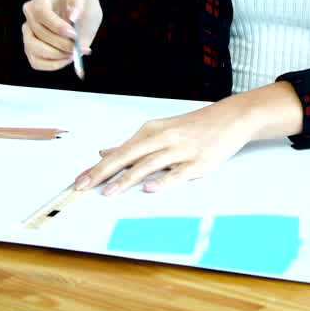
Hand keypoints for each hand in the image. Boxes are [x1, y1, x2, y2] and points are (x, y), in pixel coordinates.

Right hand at [21, 0, 102, 75]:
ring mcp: (28, 31)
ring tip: (73, 54)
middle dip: (60, 43)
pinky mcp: (31, 48)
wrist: (83, 21)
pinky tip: (67, 59)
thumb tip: (72, 15)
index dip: (56, 25)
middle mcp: (30, 12)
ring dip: (55, 55)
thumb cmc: (84, 6)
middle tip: (77, 48)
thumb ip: (80, 0)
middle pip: (38, 31)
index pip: (41, 11)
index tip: (73, 34)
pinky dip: (53, 64)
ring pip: (32, 48)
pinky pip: (36, 62)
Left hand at [74, 83, 303, 194]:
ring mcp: (181, 150)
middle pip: (128, 156)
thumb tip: (104, 152)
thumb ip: (133, 145)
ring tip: (109, 192)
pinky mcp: (199, 162)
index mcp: (151, 131)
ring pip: (150, 165)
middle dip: (104, 172)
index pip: (119, 152)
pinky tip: (149, 188)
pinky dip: (163, 181)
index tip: (79, 181)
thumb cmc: (193, 127)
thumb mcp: (160, 131)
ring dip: (127, 179)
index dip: (98, 167)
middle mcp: (163, 138)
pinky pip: (178, 173)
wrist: (230, 118)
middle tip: (83, 186)